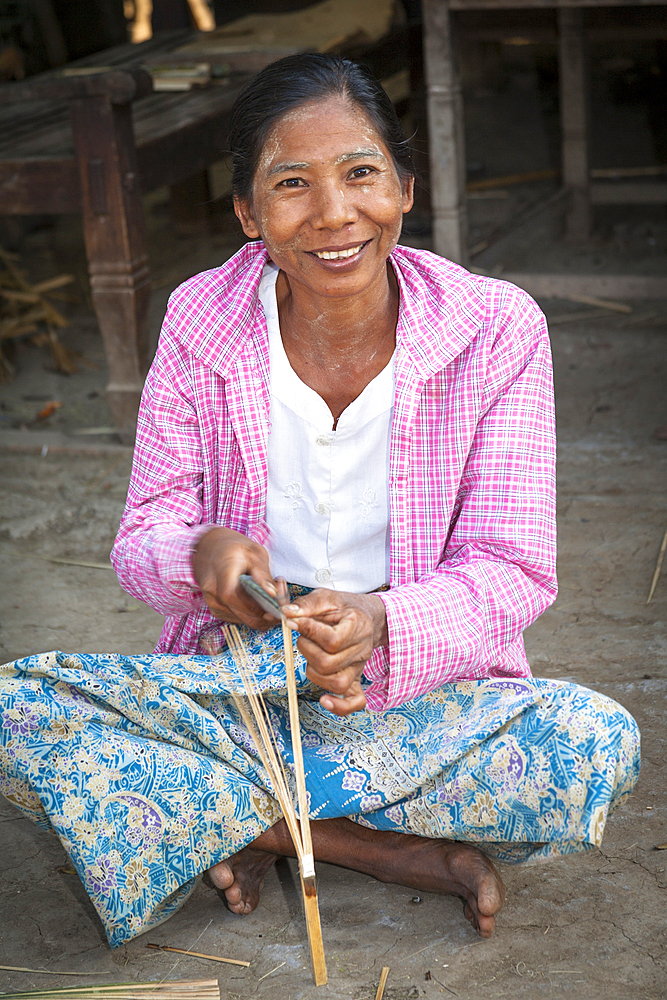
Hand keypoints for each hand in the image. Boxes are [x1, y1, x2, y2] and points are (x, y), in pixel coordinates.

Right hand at [192, 527, 279, 629]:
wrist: (210, 547)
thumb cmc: (234, 548)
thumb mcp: (253, 553)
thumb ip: (263, 574)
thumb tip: (273, 594)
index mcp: (222, 576)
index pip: (244, 603)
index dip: (266, 609)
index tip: (282, 605)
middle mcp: (214, 594)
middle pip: (247, 616)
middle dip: (269, 614)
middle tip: (283, 601)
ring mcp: (213, 604)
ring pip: (244, 620)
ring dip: (262, 614)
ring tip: (271, 596)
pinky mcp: (216, 609)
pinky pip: (239, 618)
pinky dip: (252, 613)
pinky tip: (258, 600)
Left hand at [283, 589, 387, 715]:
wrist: (366, 615)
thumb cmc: (344, 607)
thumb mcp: (326, 597)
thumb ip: (306, 605)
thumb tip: (287, 614)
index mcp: (357, 626)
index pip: (332, 640)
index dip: (308, 632)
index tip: (295, 621)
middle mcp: (361, 649)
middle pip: (329, 664)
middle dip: (307, 650)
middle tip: (304, 637)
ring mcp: (359, 667)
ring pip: (336, 683)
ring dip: (314, 671)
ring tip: (311, 655)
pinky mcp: (356, 679)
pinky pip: (355, 701)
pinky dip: (340, 706)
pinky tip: (324, 701)